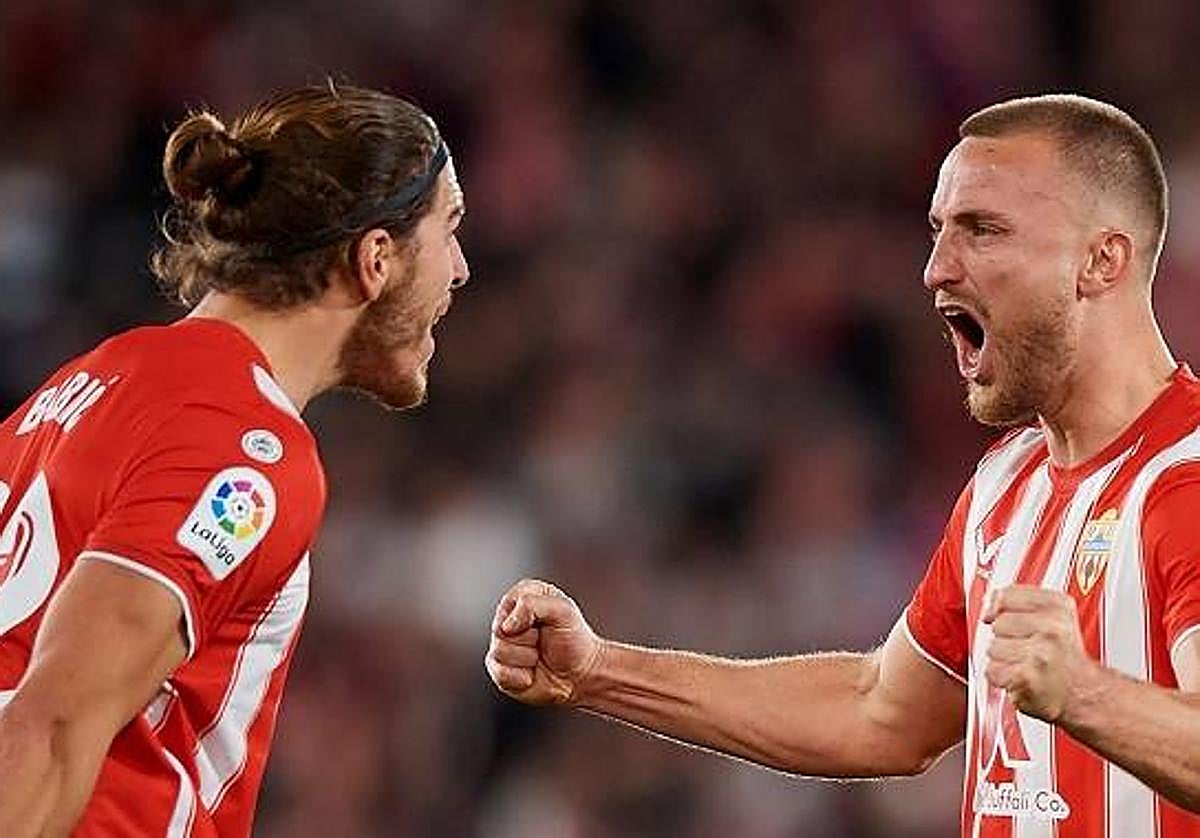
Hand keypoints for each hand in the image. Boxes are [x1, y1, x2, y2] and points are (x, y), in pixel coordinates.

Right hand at [485, 578, 603, 705]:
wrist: (581, 675)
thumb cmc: (575, 640)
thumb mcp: (564, 611)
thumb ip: (533, 604)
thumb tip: (506, 624)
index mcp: (523, 596)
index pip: (508, 604)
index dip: (526, 617)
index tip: (545, 622)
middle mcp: (509, 619)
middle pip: (499, 631)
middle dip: (527, 640)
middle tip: (542, 640)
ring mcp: (502, 645)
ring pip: (499, 653)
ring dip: (526, 659)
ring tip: (539, 655)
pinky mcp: (500, 669)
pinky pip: (500, 674)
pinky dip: (521, 677)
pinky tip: (531, 672)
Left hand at [982, 585, 1100, 722]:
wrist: (1084, 693)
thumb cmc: (1065, 656)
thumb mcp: (1055, 616)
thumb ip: (1020, 601)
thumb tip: (988, 606)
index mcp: (1058, 607)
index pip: (1006, 595)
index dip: (999, 607)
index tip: (1004, 616)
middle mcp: (1052, 629)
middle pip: (998, 623)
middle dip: (1006, 637)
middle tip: (1028, 648)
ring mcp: (1039, 653)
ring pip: (992, 648)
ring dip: (1003, 659)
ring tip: (1026, 663)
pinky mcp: (1026, 677)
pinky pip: (992, 670)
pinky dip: (1002, 677)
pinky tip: (1022, 677)